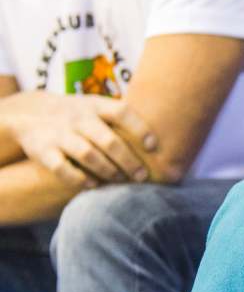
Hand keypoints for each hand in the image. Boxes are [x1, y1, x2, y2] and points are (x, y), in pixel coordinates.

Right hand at [5, 91, 156, 187]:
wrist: (28, 112)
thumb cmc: (79, 115)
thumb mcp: (97, 108)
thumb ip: (123, 120)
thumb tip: (167, 139)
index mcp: (95, 105)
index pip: (121, 112)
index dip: (140, 128)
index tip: (154, 147)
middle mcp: (77, 118)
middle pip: (108, 140)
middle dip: (128, 160)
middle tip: (142, 176)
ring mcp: (58, 133)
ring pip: (87, 154)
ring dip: (108, 171)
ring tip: (120, 180)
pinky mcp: (42, 150)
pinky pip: (61, 168)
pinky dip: (79, 179)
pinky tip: (93, 185)